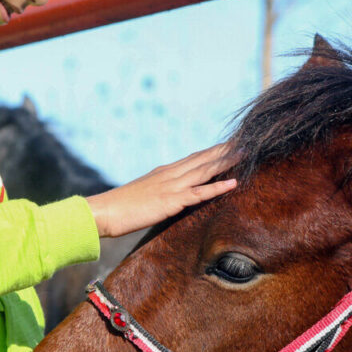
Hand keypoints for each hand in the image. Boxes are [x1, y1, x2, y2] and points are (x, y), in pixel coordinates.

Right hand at [86, 143, 237, 237]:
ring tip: (247, 153)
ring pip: (205, 170)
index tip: (232, 143)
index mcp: (165, 172)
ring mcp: (172, 186)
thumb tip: (173, 197)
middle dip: (226, 150)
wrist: (103, 211)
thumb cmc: (121, 207)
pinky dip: (217, 187)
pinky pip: (199, 193)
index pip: (195, 157)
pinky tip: (234, 182)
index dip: (215, 151)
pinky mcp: (171, 201)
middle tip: (247, 139)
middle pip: (204, 158)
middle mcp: (171, 174)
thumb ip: (161, 192)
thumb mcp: (145, 195)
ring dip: (227, 161)